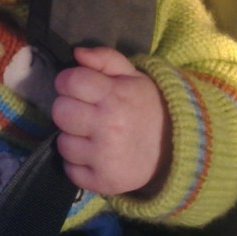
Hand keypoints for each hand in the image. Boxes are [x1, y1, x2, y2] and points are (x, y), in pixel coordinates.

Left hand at [52, 46, 170, 196]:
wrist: (176, 151)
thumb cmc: (146, 107)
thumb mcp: (132, 76)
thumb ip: (104, 59)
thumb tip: (77, 53)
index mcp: (115, 96)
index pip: (70, 81)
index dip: (68, 81)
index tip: (77, 86)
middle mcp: (108, 127)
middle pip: (60, 112)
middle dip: (68, 108)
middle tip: (83, 111)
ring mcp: (105, 157)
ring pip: (62, 142)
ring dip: (72, 137)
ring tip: (90, 134)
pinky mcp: (103, 182)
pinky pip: (70, 170)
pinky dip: (77, 164)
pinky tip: (93, 155)